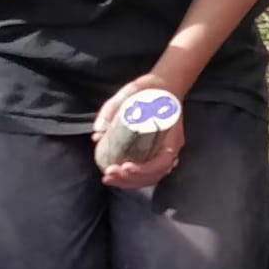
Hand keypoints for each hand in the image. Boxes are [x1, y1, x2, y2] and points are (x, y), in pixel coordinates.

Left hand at [92, 72, 185, 189]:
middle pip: (155, 174)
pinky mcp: (158, 153)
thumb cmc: (151, 89)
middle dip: (131, 179)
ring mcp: (166, 152)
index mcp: (171, 134)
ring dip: (130, 182)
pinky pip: (149, 173)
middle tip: (109, 174)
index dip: (144, 169)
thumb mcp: (131, 91)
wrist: (167, 85)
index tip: (125, 166)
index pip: (163, 161)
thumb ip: (112, 109)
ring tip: (109, 179)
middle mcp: (171, 147)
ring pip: (152, 177)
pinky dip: (133, 178)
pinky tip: (117, 177)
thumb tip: (97, 133)